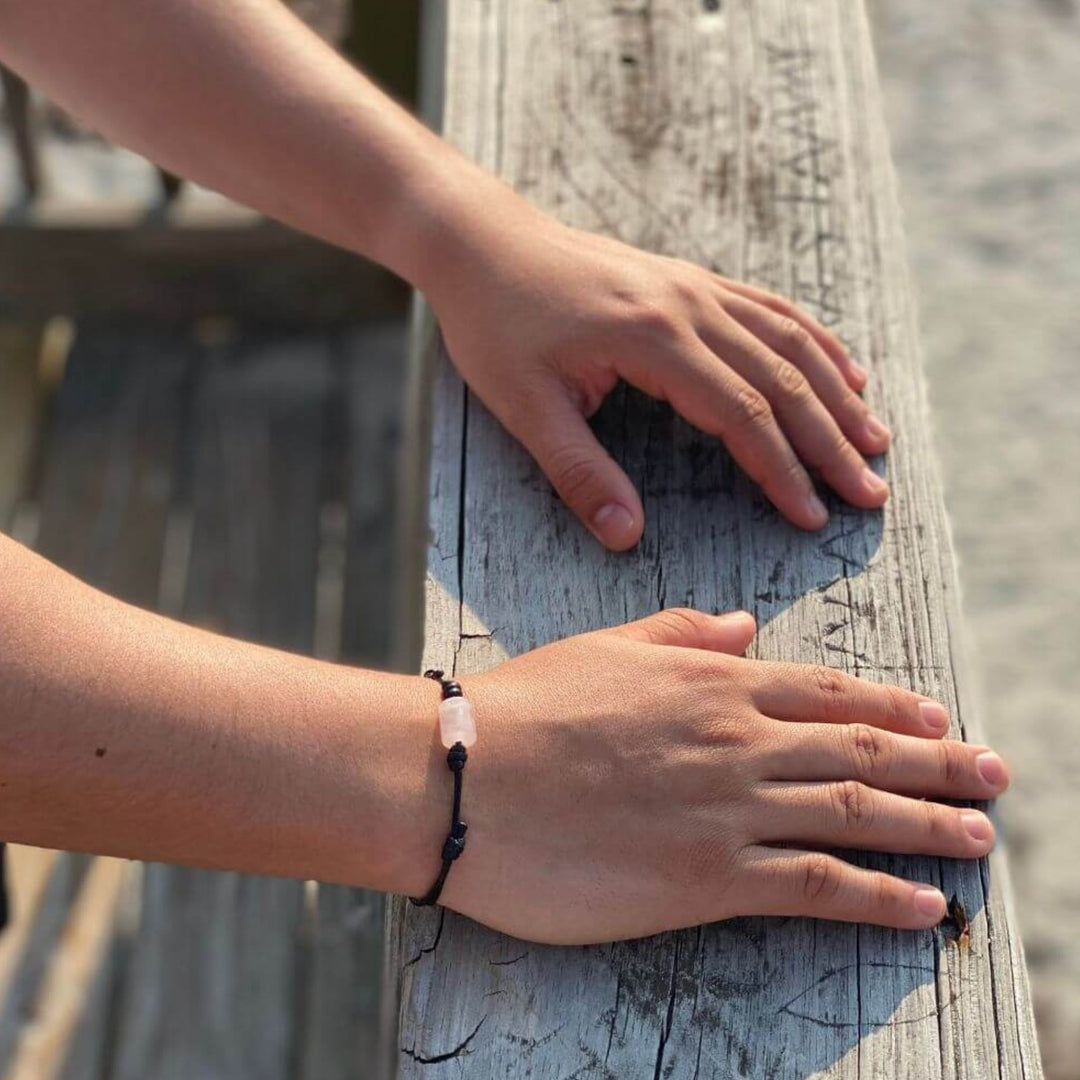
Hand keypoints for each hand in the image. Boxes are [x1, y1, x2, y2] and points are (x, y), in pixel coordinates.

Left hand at [425, 199, 890, 550]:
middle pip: (783, 378)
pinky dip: (814, 340)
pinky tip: (843, 369)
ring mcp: (695, 285)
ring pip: (789, 340)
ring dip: (837, 393)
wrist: (483, 241)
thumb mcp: (524, 407)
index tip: (814, 516)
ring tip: (876, 439)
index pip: (741, 413)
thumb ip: (579, 473)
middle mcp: (689, 306)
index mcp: (653, 340)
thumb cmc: (496, 325)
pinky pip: (770, 308)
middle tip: (872, 491)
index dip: (782, 469)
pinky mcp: (690, 278)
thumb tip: (627, 537)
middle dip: (831, 441)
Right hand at [432, 609, 1007, 944]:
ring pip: (855, 812)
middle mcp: (737, 740)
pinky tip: (922, 907)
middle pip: (861, 750)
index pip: (827, 692)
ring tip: (980, 835)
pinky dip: (877, 896)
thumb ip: (680, 634)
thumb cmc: (525, 707)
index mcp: (711, 682)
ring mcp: (729, 809)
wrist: (466, 774)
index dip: (892, 706)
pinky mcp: (708, 878)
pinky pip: (815, 886)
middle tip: (995, 773)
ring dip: (929, 825)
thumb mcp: (604, 648)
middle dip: (938, 763)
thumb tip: (742, 626)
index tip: (938, 717)